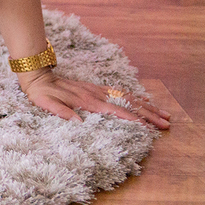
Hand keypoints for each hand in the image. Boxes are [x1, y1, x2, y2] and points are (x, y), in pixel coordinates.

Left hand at [18, 68, 171, 128]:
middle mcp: (97, 95)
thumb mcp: (46, 104)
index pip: (117, 111)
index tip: (150, 128)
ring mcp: (98, 90)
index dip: (134, 120)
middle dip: (149, 115)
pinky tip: (144, 102)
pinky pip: (120, 92)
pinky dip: (135, 98)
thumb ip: (61, 112)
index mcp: (88, 102)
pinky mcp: (95, 88)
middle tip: (167, 124)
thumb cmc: (42, 93)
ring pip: (128, 97)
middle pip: (129, 104)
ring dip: (147, 106)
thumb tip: (78, 123)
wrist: (38, 75)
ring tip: (164, 114)